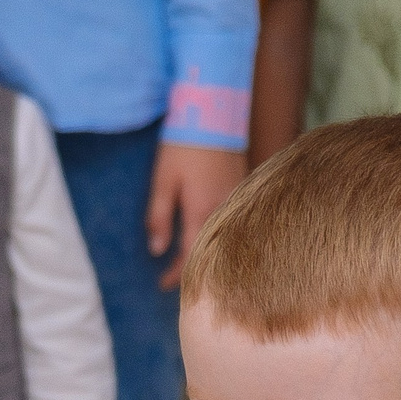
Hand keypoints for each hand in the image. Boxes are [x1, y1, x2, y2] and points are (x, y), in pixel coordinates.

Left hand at [146, 143, 244, 288]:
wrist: (214, 115)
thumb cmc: (183, 147)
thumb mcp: (163, 181)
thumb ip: (159, 218)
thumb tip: (156, 250)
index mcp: (201, 212)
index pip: (190, 255)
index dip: (175, 274)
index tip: (161, 285)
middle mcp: (224, 212)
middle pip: (209, 252)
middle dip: (190, 268)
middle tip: (172, 282)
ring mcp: (237, 201)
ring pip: (223, 240)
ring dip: (206, 253)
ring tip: (189, 264)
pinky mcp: (244, 191)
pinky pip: (232, 224)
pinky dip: (219, 237)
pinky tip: (209, 238)